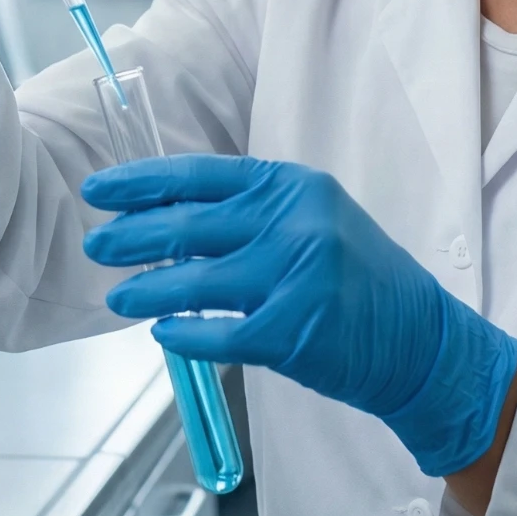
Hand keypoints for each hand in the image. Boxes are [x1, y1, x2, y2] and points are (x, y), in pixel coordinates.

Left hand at [82, 155, 516, 479]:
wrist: (420, 341)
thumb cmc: (358, 278)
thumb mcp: (312, 221)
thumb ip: (250, 213)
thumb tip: (166, 216)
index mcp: (292, 186)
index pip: (200, 174)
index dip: (142, 182)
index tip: (100, 188)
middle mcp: (293, 221)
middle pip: (188, 224)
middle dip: (131, 235)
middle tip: (96, 244)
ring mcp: (295, 275)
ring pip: (194, 280)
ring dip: (145, 289)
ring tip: (116, 295)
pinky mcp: (294, 331)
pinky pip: (218, 333)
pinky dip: (184, 334)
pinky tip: (162, 334)